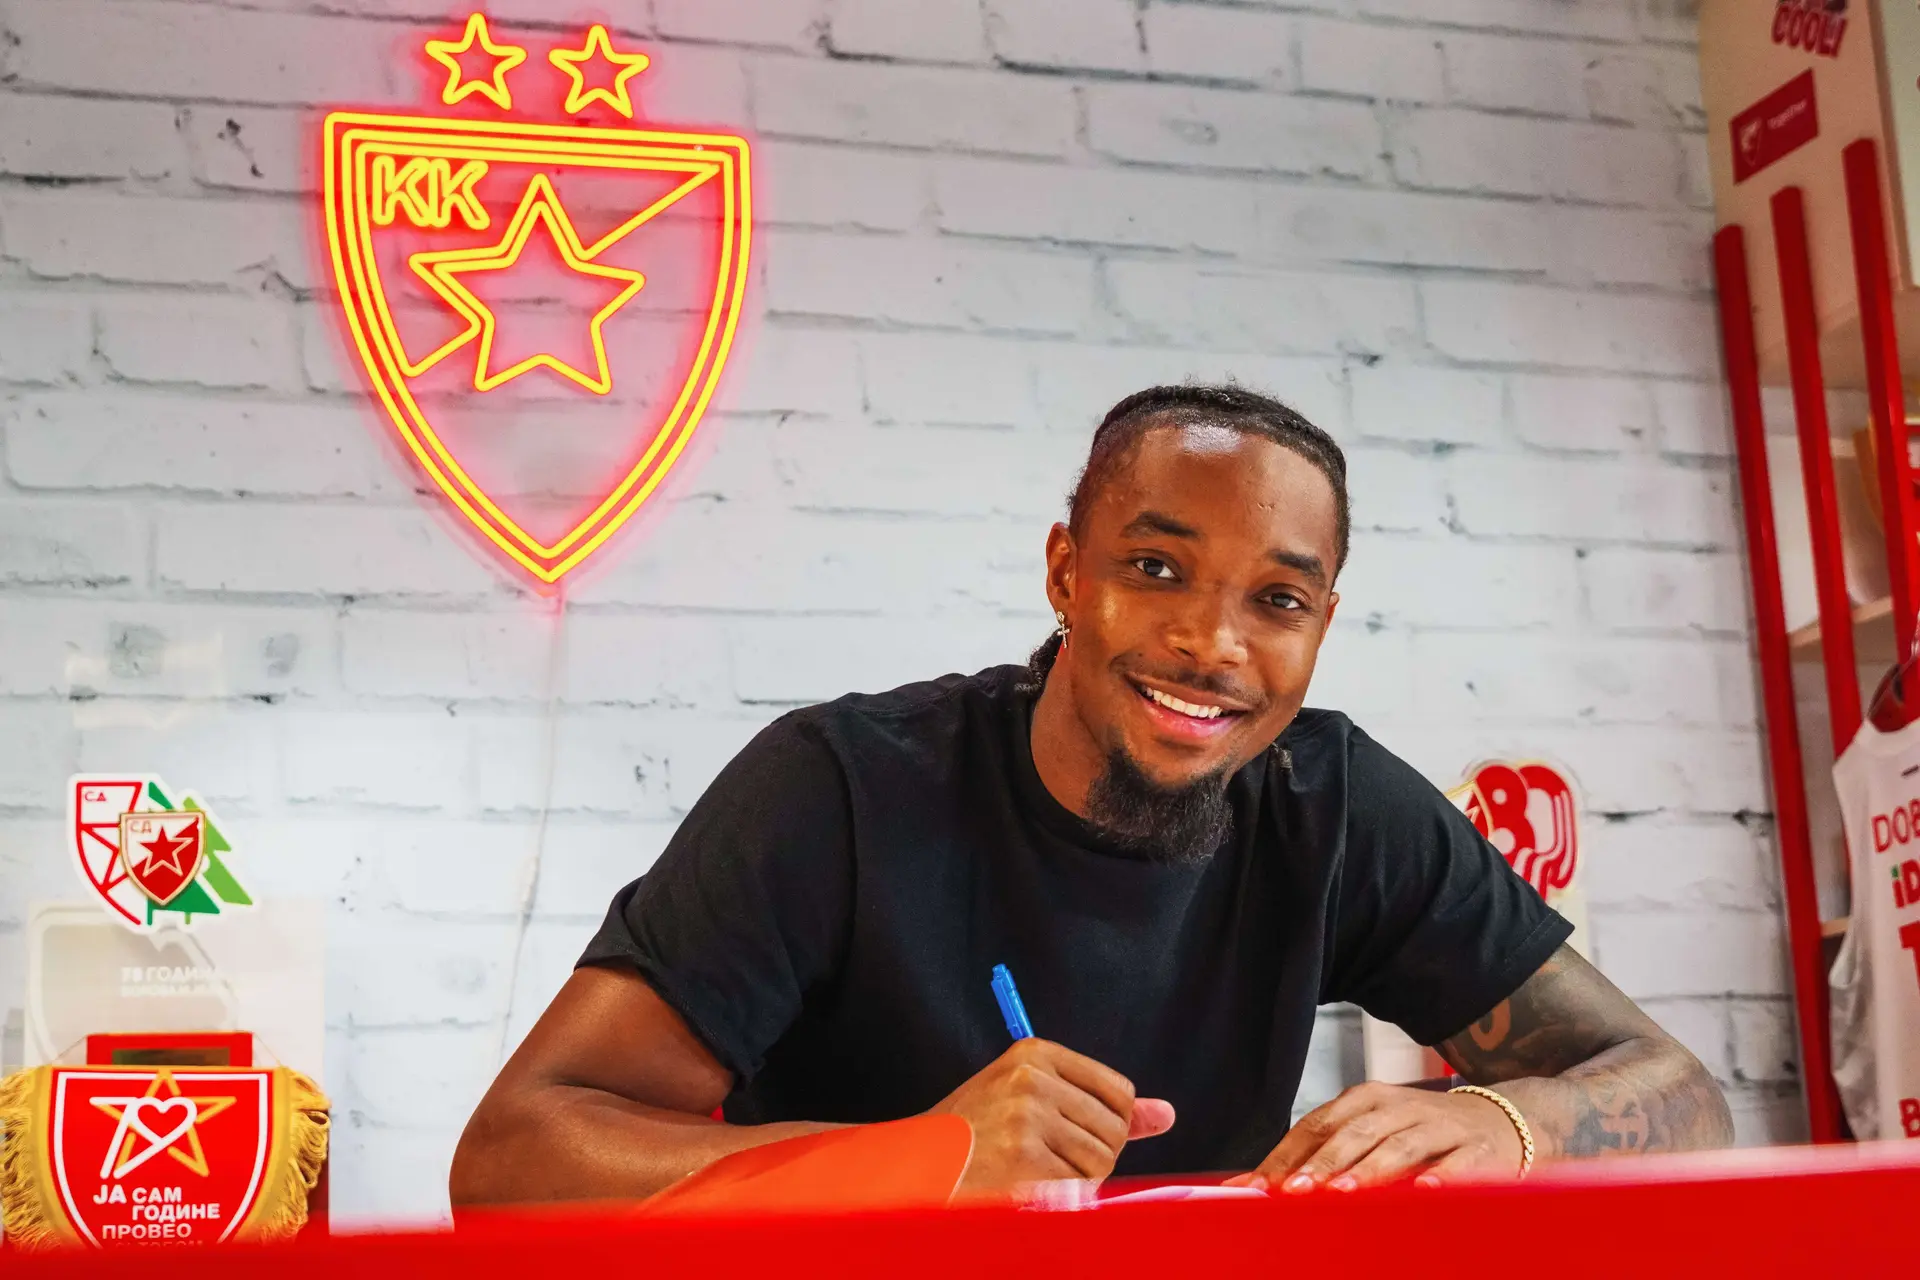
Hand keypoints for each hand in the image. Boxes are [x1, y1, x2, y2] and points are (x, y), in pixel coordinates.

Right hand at [927, 1038, 1174, 1194]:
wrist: (923, 1163)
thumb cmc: (979, 1130)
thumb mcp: (1034, 1097)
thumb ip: (1101, 1103)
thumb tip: (1167, 1115)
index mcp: (1035, 1053)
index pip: (1119, 1092)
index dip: (1110, 1123)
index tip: (1078, 1131)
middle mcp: (1032, 1079)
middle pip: (1115, 1129)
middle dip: (1095, 1154)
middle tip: (1052, 1157)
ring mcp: (1027, 1118)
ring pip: (1101, 1161)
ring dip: (1079, 1179)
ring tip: (1040, 1170)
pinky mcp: (1023, 1159)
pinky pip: (1077, 1187)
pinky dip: (1061, 1197)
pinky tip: (1030, 1186)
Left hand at [1227, 1082, 1522, 1192]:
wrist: (1503, 1121)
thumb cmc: (1422, 1133)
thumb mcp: (1374, 1134)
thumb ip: (1325, 1155)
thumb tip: (1262, 1184)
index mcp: (1367, 1100)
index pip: (1318, 1125)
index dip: (1290, 1155)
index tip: (1263, 1185)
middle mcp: (1400, 1107)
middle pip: (1355, 1133)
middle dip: (1324, 1163)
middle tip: (1297, 1190)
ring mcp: (1440, 1125)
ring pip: (1401, 1145)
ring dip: (1371, 1169)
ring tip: (1346, 1192)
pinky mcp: (1478, 1147)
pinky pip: (1458, 1162)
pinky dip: (1442, 1177)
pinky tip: (1425, 1191)